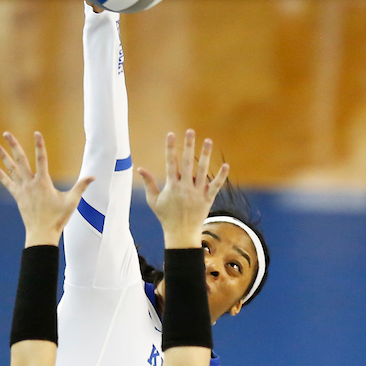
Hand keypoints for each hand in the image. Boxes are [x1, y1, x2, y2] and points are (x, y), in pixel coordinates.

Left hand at [0, 131, 92, 246]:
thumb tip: (93, 177)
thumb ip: (81, 187)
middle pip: (21, 160)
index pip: (42, 159)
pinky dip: (2, 176)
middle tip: (6, 133)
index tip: (36, 133)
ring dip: (4, 157)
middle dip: (14, 145)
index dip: (39, 145)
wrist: (42, 234)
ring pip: (12, 169)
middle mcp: (31, 184)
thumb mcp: (71, 202)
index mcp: (43, 183)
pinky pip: (8, 184)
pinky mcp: (18, 197)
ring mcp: (23, 190)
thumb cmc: (58, 218)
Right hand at [138, 131, 229, 247]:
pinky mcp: (207, 199)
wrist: (181, 234)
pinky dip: (221, 177)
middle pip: (188, 163)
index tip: (171, 134)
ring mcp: (197, 193)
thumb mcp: (154, 201)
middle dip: (189, 146)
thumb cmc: (166, 217)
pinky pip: (216, 186)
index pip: (171, 163)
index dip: (171, 148)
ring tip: (208, 140)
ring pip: (202, 171)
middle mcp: (185, 187)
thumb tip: (140, 169)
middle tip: (191, 131)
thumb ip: (149, 183)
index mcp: (172, 186)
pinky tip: (226, 165)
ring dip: (205, 155)